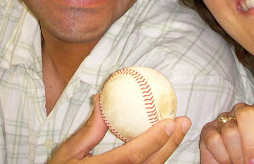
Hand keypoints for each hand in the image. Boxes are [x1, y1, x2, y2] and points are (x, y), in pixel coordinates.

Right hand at [50, 95, 191, 163]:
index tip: (170, 122)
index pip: (133, 155)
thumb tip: (102, 98)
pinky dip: (159, 155)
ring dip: (169, 149)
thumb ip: (89, 129)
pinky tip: (167, 141)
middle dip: (171, 143)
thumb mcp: (69, 153)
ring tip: (180, 129)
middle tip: (184, 121)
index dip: (153, 139)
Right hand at [200, 43, 253, 163]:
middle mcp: (245, 113)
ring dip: (238, 154)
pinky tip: (226, 159)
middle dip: (252, 144)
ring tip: (240, 161)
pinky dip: (222, 157)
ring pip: (231, 130)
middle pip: (247, 114)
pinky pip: (215, 139)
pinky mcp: (209, 131)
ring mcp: (225, 121)